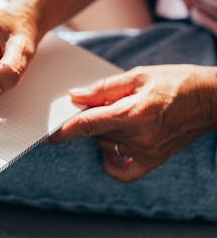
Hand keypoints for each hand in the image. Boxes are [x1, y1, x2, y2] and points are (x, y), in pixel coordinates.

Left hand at [47, 65, 216, 182]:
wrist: (210, 99)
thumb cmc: (175, 82)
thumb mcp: (138, 75)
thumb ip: (103, 88)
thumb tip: (75, 96)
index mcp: (133, 112)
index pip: (88, 125)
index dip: (64, 130)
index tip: (48, 134)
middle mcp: (139, 136)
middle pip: (95, 134)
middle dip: (91, 119)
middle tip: (106, 104)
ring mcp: (147, 151)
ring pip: (106, 145)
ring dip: (103, 132)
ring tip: (121, 115)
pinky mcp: (154, 159)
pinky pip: (124, 171)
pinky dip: (111, 162)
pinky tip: (110, 149)